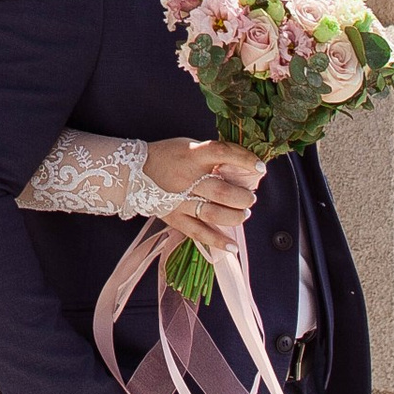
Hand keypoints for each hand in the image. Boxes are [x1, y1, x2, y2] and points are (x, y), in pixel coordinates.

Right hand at [145, 138, 262, 252]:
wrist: (133, 171)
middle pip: (222, 191)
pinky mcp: (174, 218)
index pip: (222, 153)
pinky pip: (198, 233)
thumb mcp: (190, 146)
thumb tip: (245, 169)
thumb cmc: (168, 156)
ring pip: (213, 214)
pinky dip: (217, 241)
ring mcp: (179, 201)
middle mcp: (186, 178)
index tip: (261, 168)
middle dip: (243, 198)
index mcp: (192, 155)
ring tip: (243, 214)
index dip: (245, 160)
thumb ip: (215, 156)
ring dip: (235, 217)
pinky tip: (232, 247)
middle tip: (250, 198)